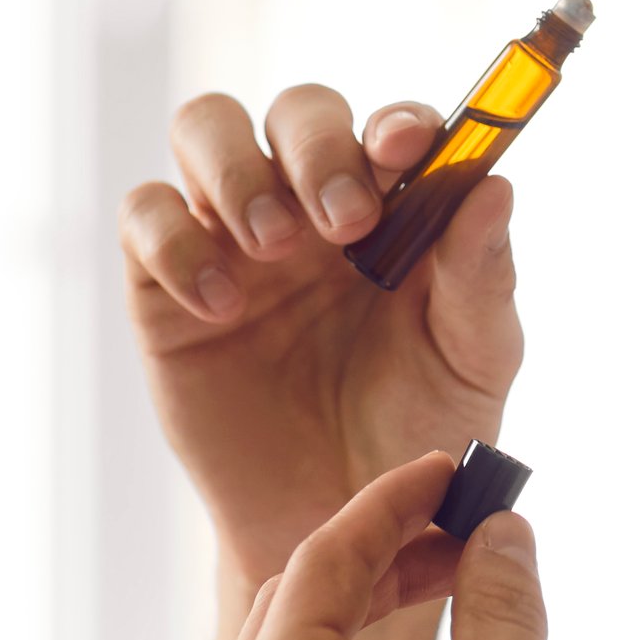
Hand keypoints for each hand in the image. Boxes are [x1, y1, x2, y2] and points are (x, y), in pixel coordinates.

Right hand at [119, 85, 522, 598]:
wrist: (339, 528)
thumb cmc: (420, 433)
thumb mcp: (473, 361)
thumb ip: (482, 275)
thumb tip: (495, 186)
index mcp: (397, 208)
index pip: (392, 129)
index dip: (398, 124)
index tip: (408, 149)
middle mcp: (314, 205)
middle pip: (297, 111)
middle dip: (318, 146)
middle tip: (343, 222)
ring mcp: (236, 238)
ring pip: (206, 129)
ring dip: (238, 170)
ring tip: (273, 247)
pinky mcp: (167, 288)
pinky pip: (144, 218)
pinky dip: (174, 241)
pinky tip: (220, 306)